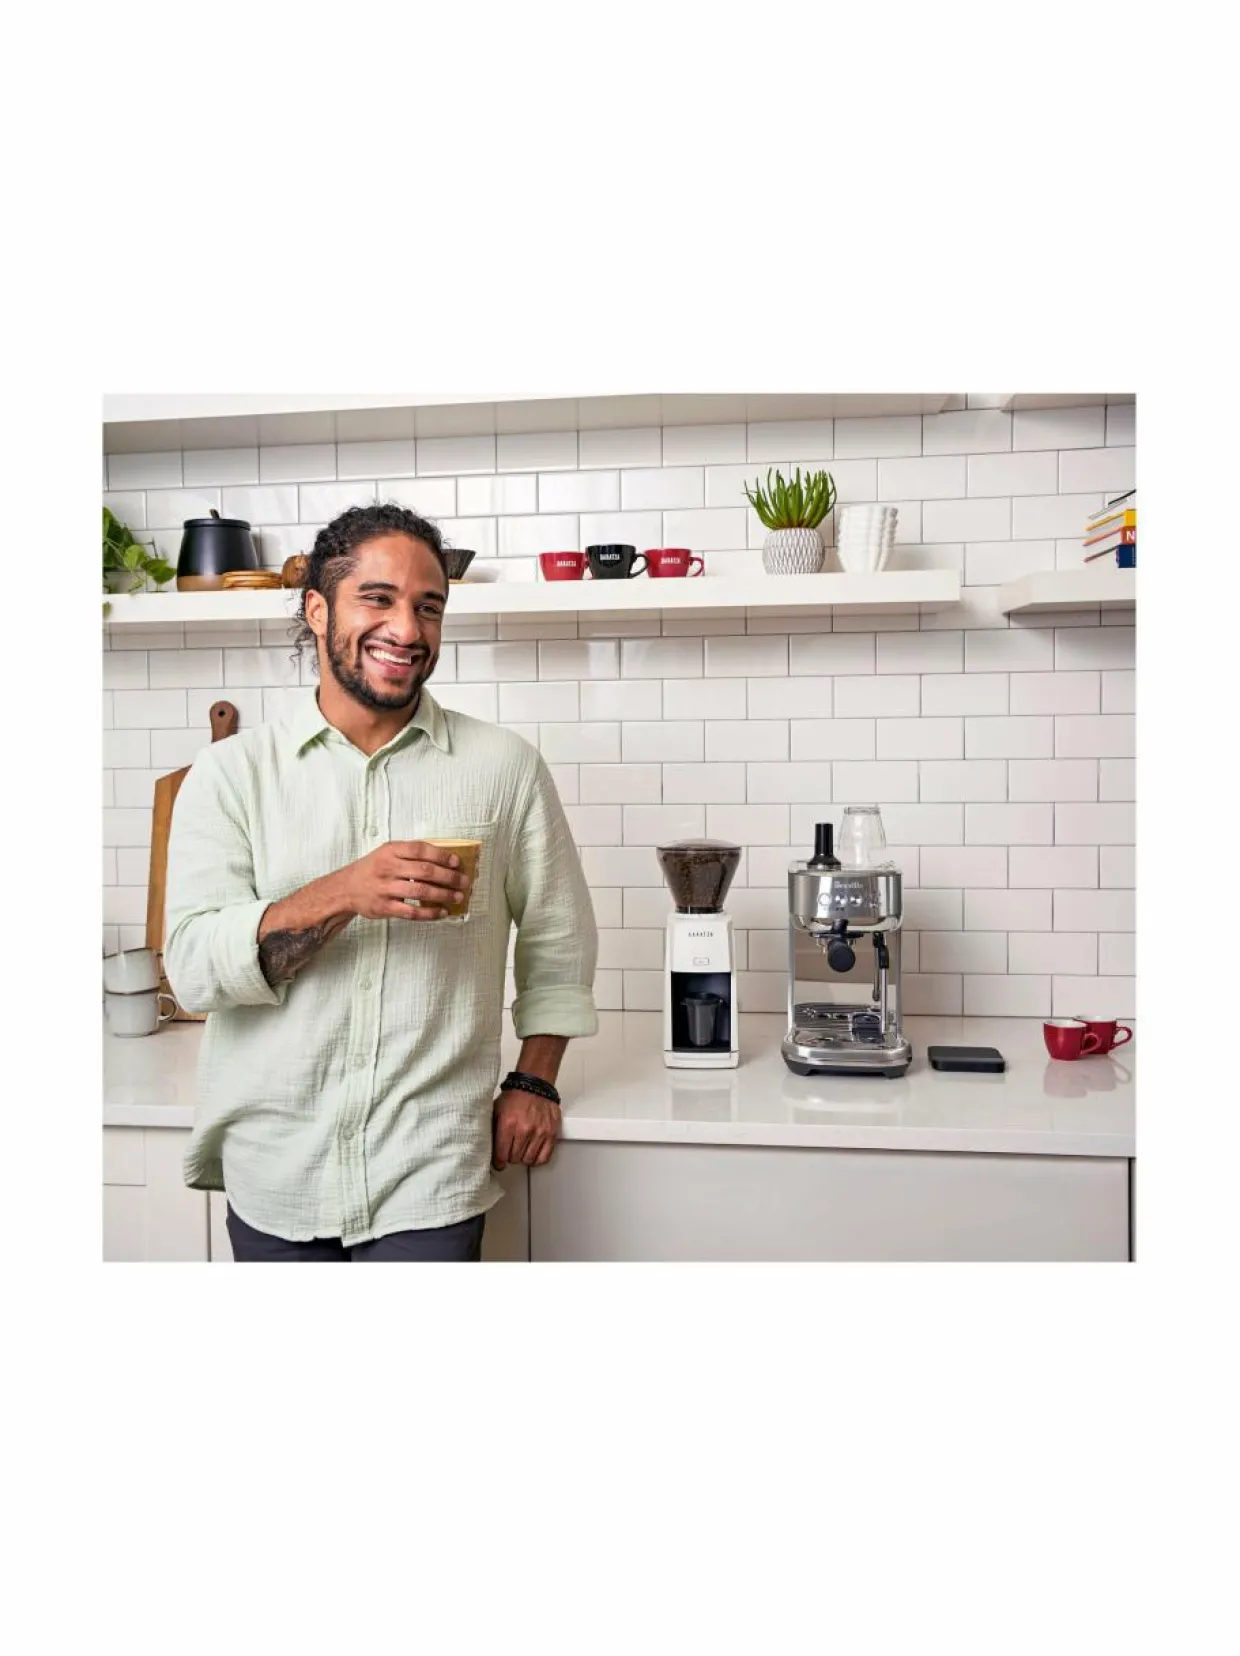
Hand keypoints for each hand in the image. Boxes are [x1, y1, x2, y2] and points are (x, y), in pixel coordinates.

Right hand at [335, 840, 470, 922]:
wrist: (346, 888)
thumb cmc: (372, 869)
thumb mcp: (386, 853)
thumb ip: (410, 853)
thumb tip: (443, 858)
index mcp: (390, 851)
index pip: (420, 849)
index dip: (441, 855)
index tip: (456, 861)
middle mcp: (388, 868)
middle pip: (425, 871)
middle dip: (449, 877)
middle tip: (464, 881)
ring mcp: (385, 888)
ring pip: (421, 891)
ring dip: (443, 894)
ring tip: (457, 896)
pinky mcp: (384, 907)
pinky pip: (412, 911)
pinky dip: (430, 913)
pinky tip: (442, 912)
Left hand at [491, 1089, 560, 1169]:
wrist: (534, 1084)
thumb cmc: (514, 1097)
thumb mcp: (496, 1110)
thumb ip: (493, 1129)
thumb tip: (487, 1147)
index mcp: (507, 1124)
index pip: (501, 1155)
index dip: (498, 1162)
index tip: (498, 1163)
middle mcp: (524, 1130)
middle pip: (515, 1158)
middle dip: (510, 1157)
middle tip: (510, 1152)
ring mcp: (540, 1133)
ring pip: (528, 1160)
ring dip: (523, 1158)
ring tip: (521, 1151)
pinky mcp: (551, 1134)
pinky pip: (544, 1157)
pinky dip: (537, 1159)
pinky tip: (532, 1154)